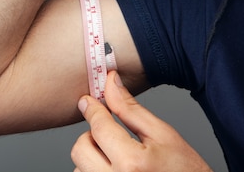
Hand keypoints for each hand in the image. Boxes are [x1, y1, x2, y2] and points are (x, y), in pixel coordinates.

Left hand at [71, 71, 212, 171]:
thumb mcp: (163, 135)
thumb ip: (131, 109)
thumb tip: (110, 82)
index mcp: (132, 163)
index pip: (98, 127)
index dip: (93, 110)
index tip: (88, 102)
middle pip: (81, 148)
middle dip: (93, 136)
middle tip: (113, 136)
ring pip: (79, 167)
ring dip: (93, 157)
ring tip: (119, 159)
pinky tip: (116, 170)